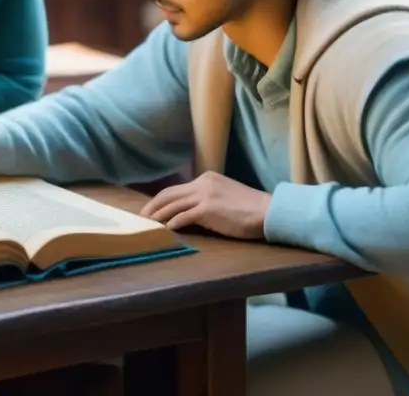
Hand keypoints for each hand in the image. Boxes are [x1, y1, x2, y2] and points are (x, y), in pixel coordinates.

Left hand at [140, 171, 271, 239]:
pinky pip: (184, 216)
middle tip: (141, 218)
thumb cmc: (249, 209)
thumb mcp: (224, 196)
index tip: (150, 209)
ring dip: (158, 216)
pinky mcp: (208, 209)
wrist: (267, 211)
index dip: (160, 200)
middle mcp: (202, 183)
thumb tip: (189, 211)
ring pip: (173, 205)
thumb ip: (206, 198)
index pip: (176, 189)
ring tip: (148, 225)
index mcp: (206, 179)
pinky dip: (172, 223)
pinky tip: (166, 230)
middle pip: (168, 194)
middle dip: (152, 206)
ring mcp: (205, 195)